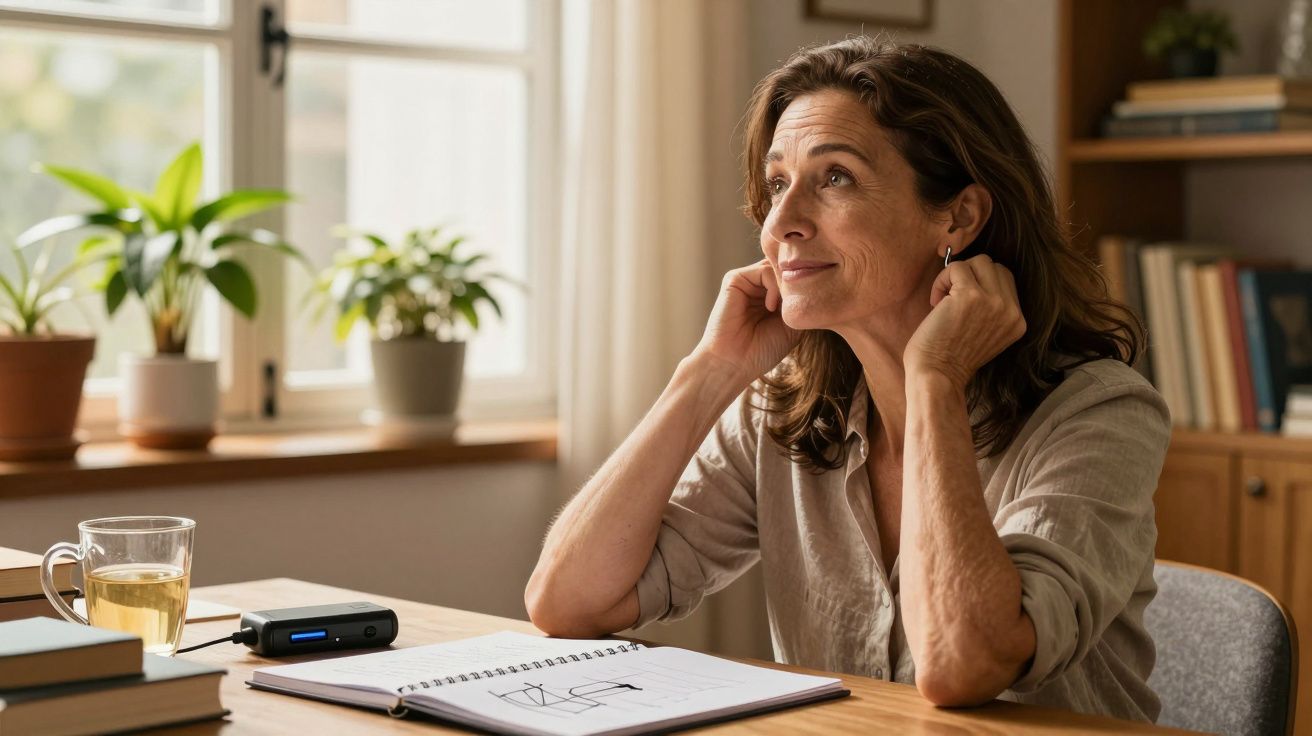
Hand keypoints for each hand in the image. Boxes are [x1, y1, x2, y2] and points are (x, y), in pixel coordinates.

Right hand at [692, 259, 801, 384]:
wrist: (734, 362)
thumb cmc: (763, 349)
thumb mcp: (793, 324)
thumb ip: (800, 300)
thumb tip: (812, 276)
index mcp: (773, 294)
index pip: (796, 275)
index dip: (808, 285)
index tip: (813, 305)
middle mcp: (760, 284)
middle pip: (788, 266)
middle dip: (798, 283)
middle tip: (800, 305)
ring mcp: (748, 280)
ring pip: (778, 266)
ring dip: (787, 286)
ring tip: (785, 310)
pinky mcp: (735, 279)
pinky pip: (764, 270)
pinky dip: (774, 286)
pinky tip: (771, 307)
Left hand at [904, 254, 1025, 392]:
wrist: (937, 377)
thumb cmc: (950, 358)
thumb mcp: (987, 334)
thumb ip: (992, 309)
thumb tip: (977, 276)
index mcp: (1018, 321)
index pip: (1005, 280)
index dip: (980, 284)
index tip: (961, 304)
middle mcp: (1011, 311)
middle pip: (994, 266)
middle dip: (970, 276)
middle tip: (950, 299)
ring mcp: (993, 301)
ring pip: (979, 261)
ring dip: (956, 275)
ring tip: (943, 299)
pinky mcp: (970, 296)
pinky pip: (956, 267)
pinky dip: (941, 280)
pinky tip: (935, 302)